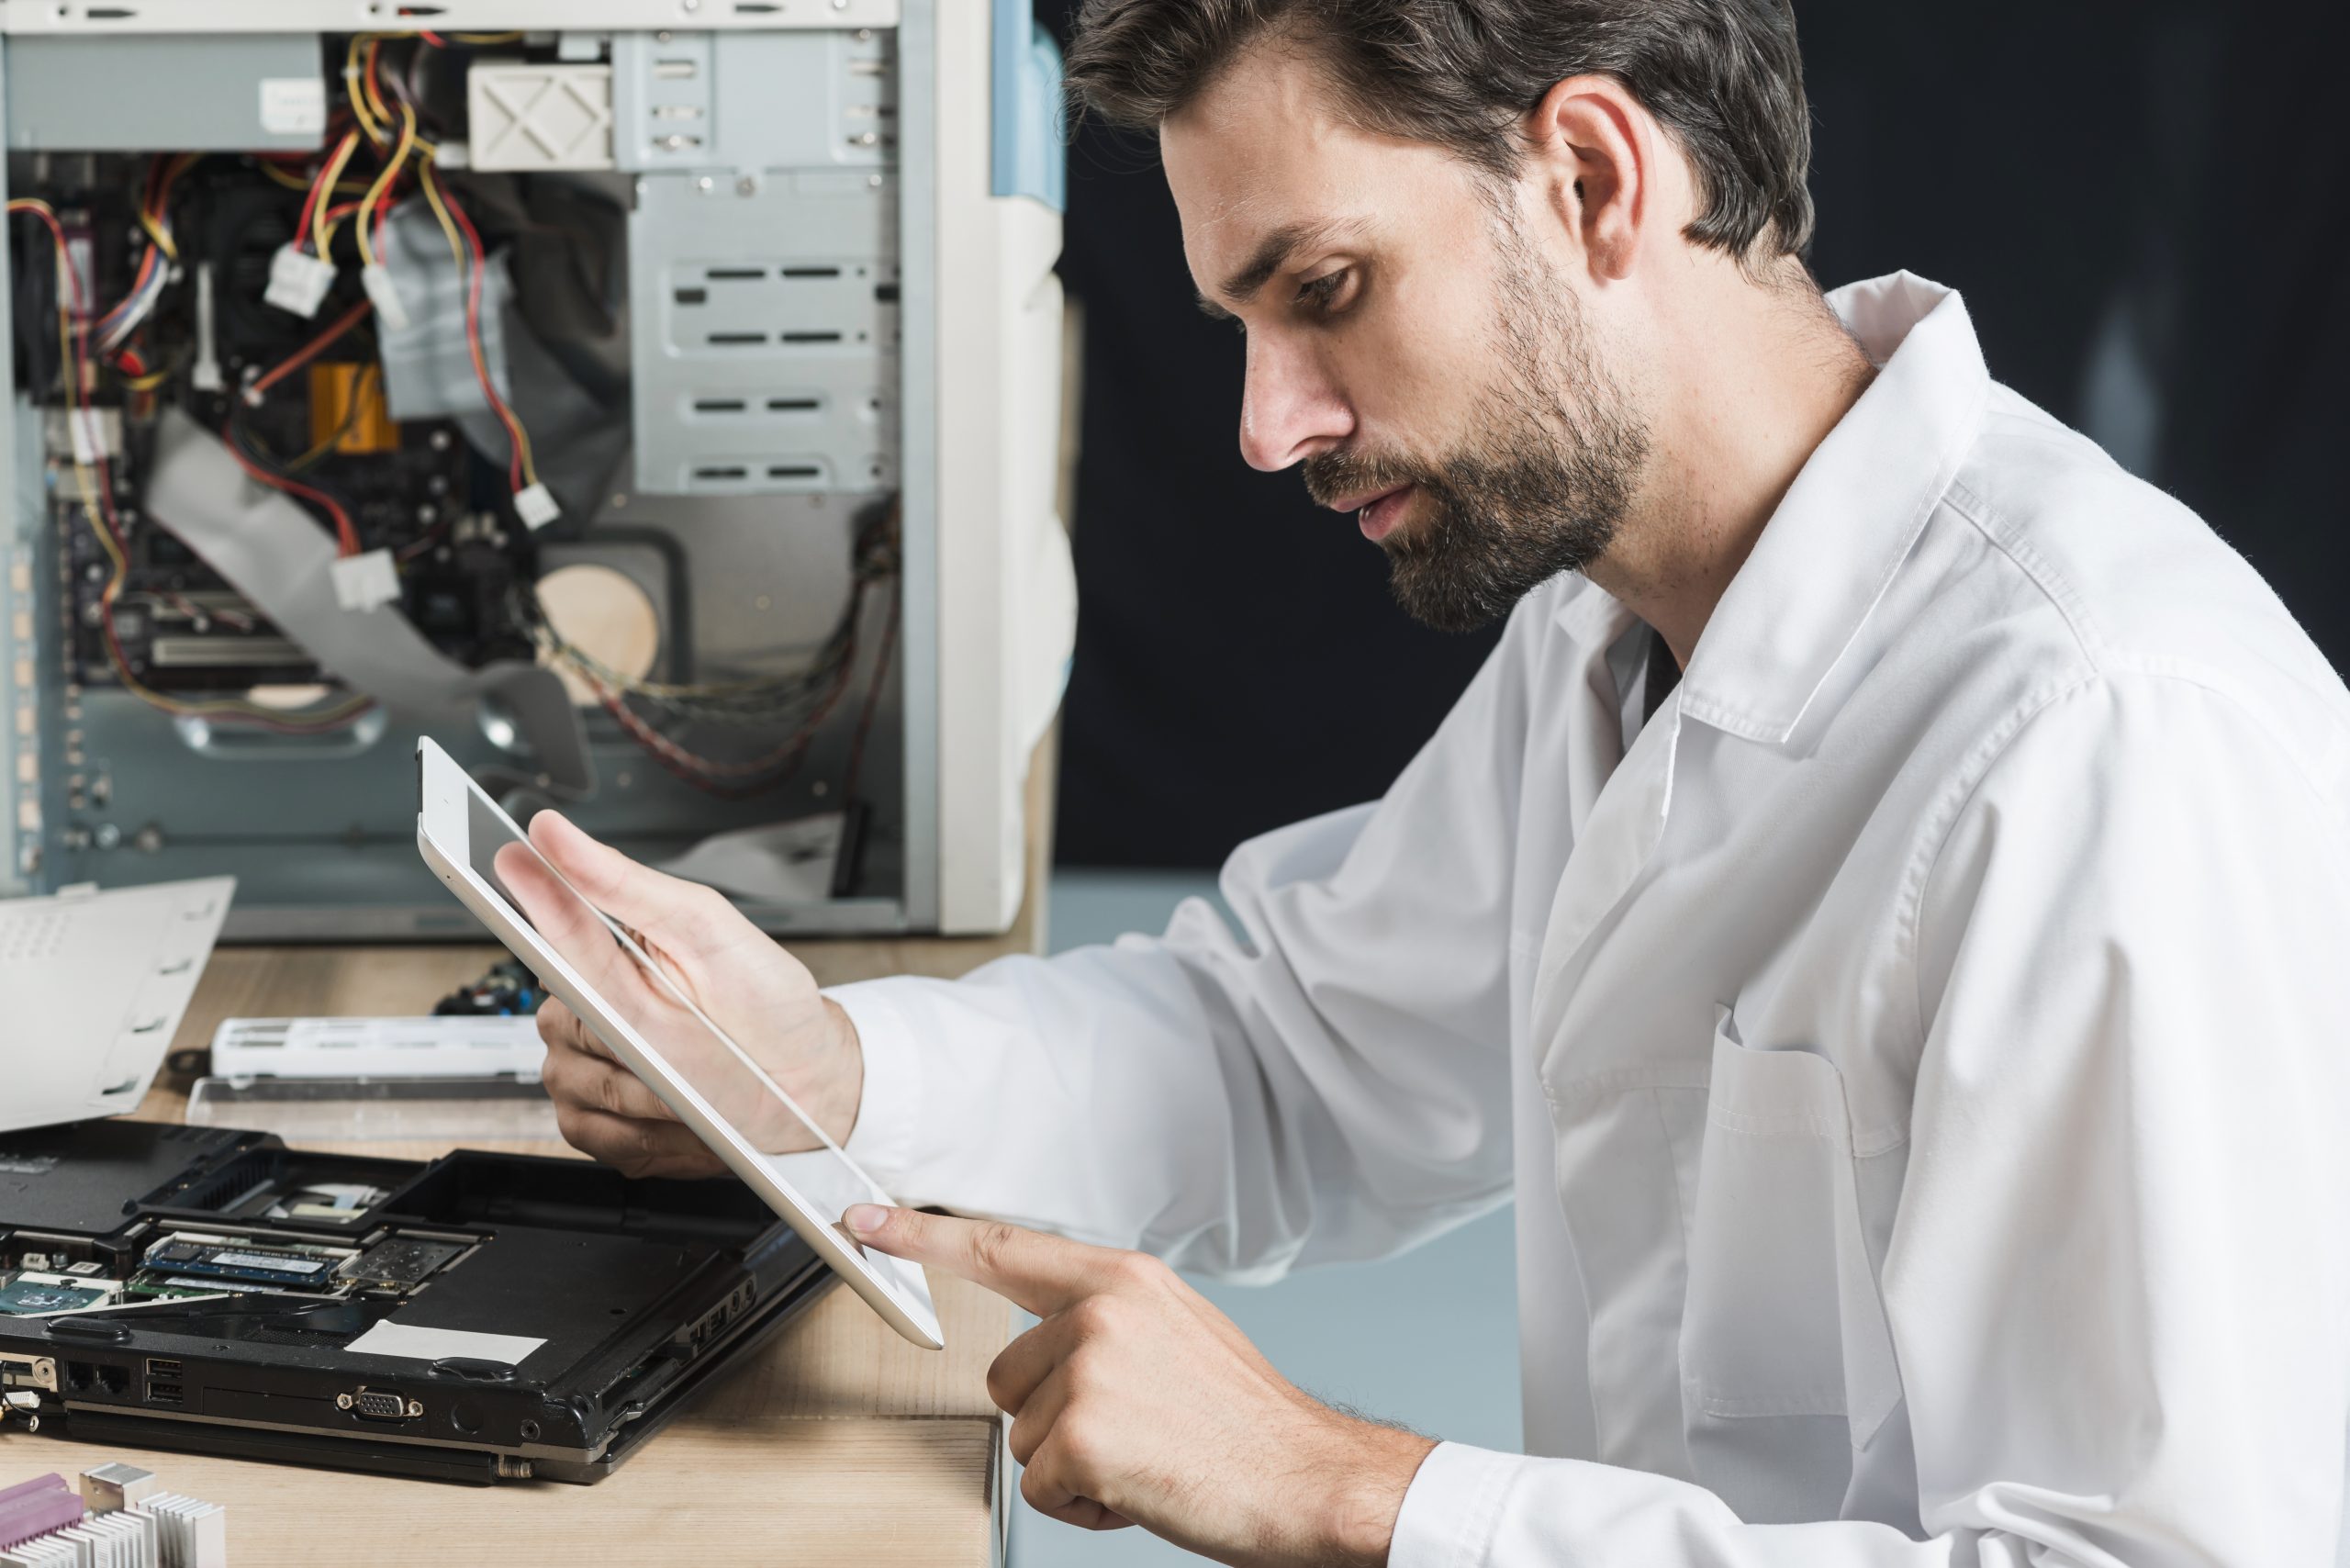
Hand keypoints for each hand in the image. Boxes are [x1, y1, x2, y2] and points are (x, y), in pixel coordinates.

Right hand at [498, 811, 863, 1178]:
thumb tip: (554, 832)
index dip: (519, 894)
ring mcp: (586, 1067)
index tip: (506, 862)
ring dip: (639, 1084)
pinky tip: (678, 1114)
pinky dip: (638, 1130)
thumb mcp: (708, 927)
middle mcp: (588, 1006)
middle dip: (617, 1027)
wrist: (810, 1085)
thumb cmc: (767, 1002)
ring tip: (693, 1076)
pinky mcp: (595, 1124)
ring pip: (568, 1076)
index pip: (543, 919)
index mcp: (608, 949)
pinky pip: (584, 1130)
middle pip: (554, 1014)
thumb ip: (626, 883)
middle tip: (677, 1029)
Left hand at [845, 1205, 1435, 1567]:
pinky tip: (1143, 1488)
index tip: (862, 1219)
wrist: (1308, 1478)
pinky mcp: (1084, 1434)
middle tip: (1136, 1430)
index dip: (922, 1234)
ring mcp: (1090, 1370)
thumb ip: (1108, 1319)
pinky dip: (1087, 1506)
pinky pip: (1043, 1486)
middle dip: (1053, 1418)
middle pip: (1006, 1375)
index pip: (1003, 1246)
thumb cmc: (1245, 1422)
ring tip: (1148, 1458)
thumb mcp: (1179, 1334)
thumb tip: (1047, 1339)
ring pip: (1023, 1435)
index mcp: (1123, 1279)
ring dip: (1074, 1466)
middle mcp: (1101, 1311)